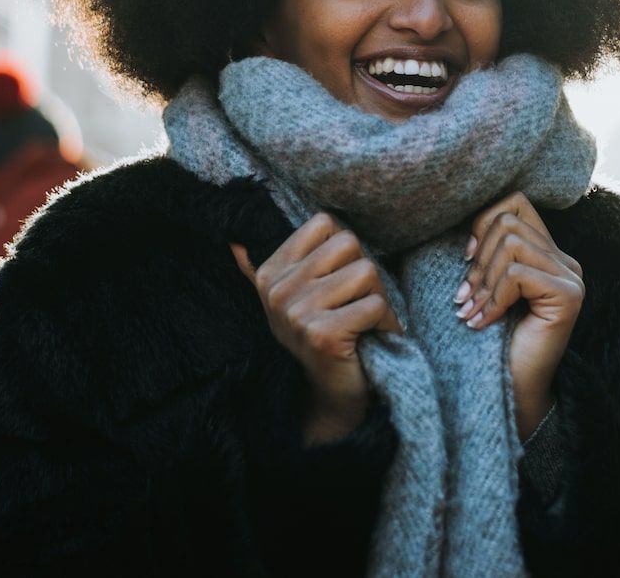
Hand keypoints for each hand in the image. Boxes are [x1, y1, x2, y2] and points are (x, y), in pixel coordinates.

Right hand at [232, 213, 402, 444]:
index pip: (325, 223)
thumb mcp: (293, 299)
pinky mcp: (322, 335)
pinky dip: (385, 322)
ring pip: (366, 271)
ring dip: (378, 298)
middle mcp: (277, 291)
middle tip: (358, 303)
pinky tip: (370, 337)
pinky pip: (375, 305)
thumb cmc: (322, 336)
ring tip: (364, 321)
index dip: (344, 250)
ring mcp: (297, 313)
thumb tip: (233, 244)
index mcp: (270, 273)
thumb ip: (270, 269)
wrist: (330, 396)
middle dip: (366, 273)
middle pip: (348, 244)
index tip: (338, 283)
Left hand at [454, 192, 583, 438]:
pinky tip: (484, 322)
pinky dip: (493, 298)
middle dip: (477, 259)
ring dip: (483, 280)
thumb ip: (487, 250)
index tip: (465, 259)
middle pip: (509, 221)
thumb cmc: (492, 339)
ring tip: (472, 310)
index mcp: (548, 253)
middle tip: (464, 296)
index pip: (516, 203)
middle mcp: (566, 260)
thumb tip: (466, 220)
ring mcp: (572, 277)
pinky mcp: (569, 296)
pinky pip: (517, 273)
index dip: (482, 223)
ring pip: (511, 243)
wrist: (511, 388)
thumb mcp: (485, 284)